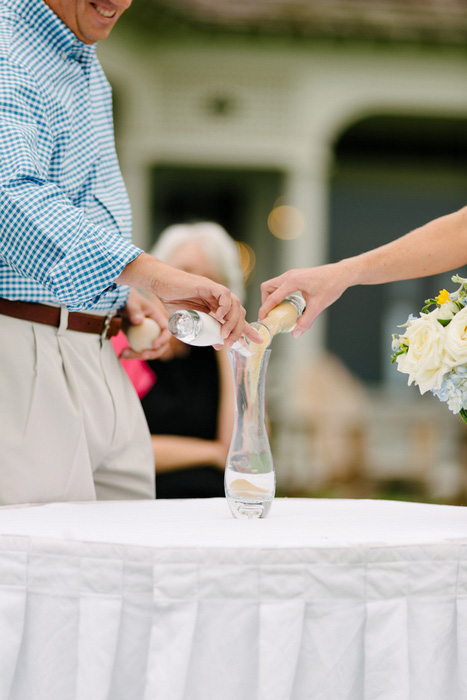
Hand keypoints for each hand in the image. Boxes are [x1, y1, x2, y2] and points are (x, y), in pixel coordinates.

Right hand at [117, 254, 262, 347]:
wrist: (161, 285)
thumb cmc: (173, 300)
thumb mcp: (192, 319)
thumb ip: (204, 328)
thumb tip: (216, 343)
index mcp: (217, 307)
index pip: (237, 318)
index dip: (248, 330)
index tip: (256, 342)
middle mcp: (220, 299)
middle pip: (239, 314)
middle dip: (238, 331)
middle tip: (231, 344)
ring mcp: (216, 291)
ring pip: (235, 306)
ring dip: (231, 323)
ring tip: (223, 335)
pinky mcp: (209, 285)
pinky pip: (224, 296)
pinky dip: (224, 308)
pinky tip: (218, 317)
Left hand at [119, 289, 172, 359]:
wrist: (119, 304)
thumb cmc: (127, 299)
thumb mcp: (130, 303)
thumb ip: (134, 310)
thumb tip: (139, 320)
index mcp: (158, 318)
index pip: (167, 330)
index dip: (164, 339)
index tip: (154, 345)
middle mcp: (155, 329)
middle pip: (161, 345)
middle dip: (153, 353)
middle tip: (142, 355)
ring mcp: (148, 336)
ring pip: (149, 351)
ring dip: (138, 355)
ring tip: (124, 354)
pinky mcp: (140, 341)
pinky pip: (138, 351)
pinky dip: (130, 354)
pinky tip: (121, 356)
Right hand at [259, 264, 348, 336]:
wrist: (341, 274)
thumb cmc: (331, 286)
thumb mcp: (318, 306)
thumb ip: (306, 321)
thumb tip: (296, 333)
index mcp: (293, 281)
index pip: (272, 297)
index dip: (265, 309)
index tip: (262, 319)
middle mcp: (290, 276)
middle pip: (267, 288)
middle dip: (265, 302)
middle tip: (271, 314)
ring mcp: (292, 274)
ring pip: (273, 285)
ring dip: (271, 297)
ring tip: (278, 310)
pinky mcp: (296, 276)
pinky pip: (281, 284)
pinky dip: (279, 294)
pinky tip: (288, 304)